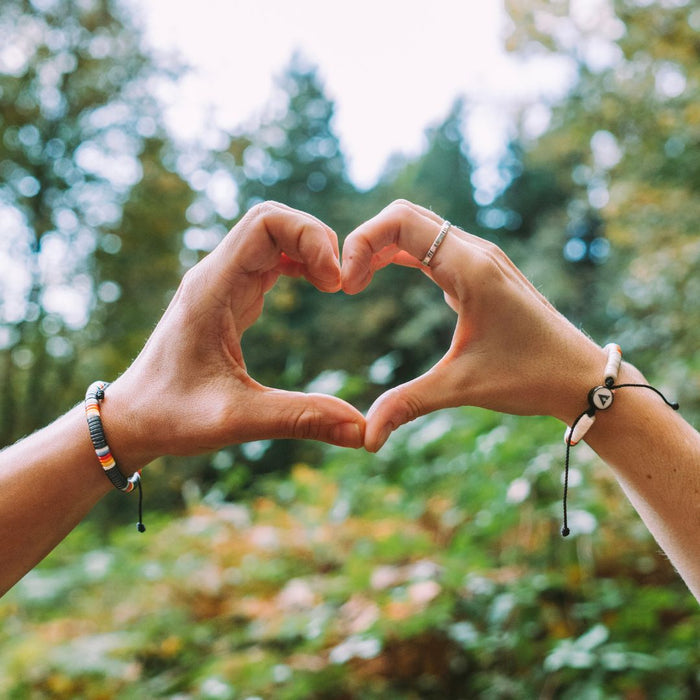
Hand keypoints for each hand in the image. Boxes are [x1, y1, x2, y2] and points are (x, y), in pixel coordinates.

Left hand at [104, 202, 364, 469]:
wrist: (131, 419)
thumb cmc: (171, 416)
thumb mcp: (236, 420)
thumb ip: (299, 419)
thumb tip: (363, 432)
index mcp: (211, 289)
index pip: (264, 223)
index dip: (309, 237)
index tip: (336, 283)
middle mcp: (215, 276)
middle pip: (272, 221)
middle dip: (315, 239)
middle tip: (342, 283)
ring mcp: (220, 284)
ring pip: (271, 237)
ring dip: (308, 250)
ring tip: (335, 286)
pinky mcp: (228, 298)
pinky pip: (268, 260)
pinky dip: (299, 264)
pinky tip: (319, 288)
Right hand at [341, 200, 606, 451]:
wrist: (581, 377)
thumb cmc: (530, 377)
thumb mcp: (462, 388)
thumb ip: (408, 404)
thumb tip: (365, 437)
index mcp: (470, 267)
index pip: (400, 221)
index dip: (361, 243)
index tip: (347, 287)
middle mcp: (475, 252)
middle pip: (405, 215)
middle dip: (366, 241)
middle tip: (347, 285)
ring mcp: (481, 259)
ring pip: (419, 227)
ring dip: (383, 247)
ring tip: (358, 283)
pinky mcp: (482, 272)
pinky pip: (433, 245)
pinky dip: (401, 254)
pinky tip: (385, 278)